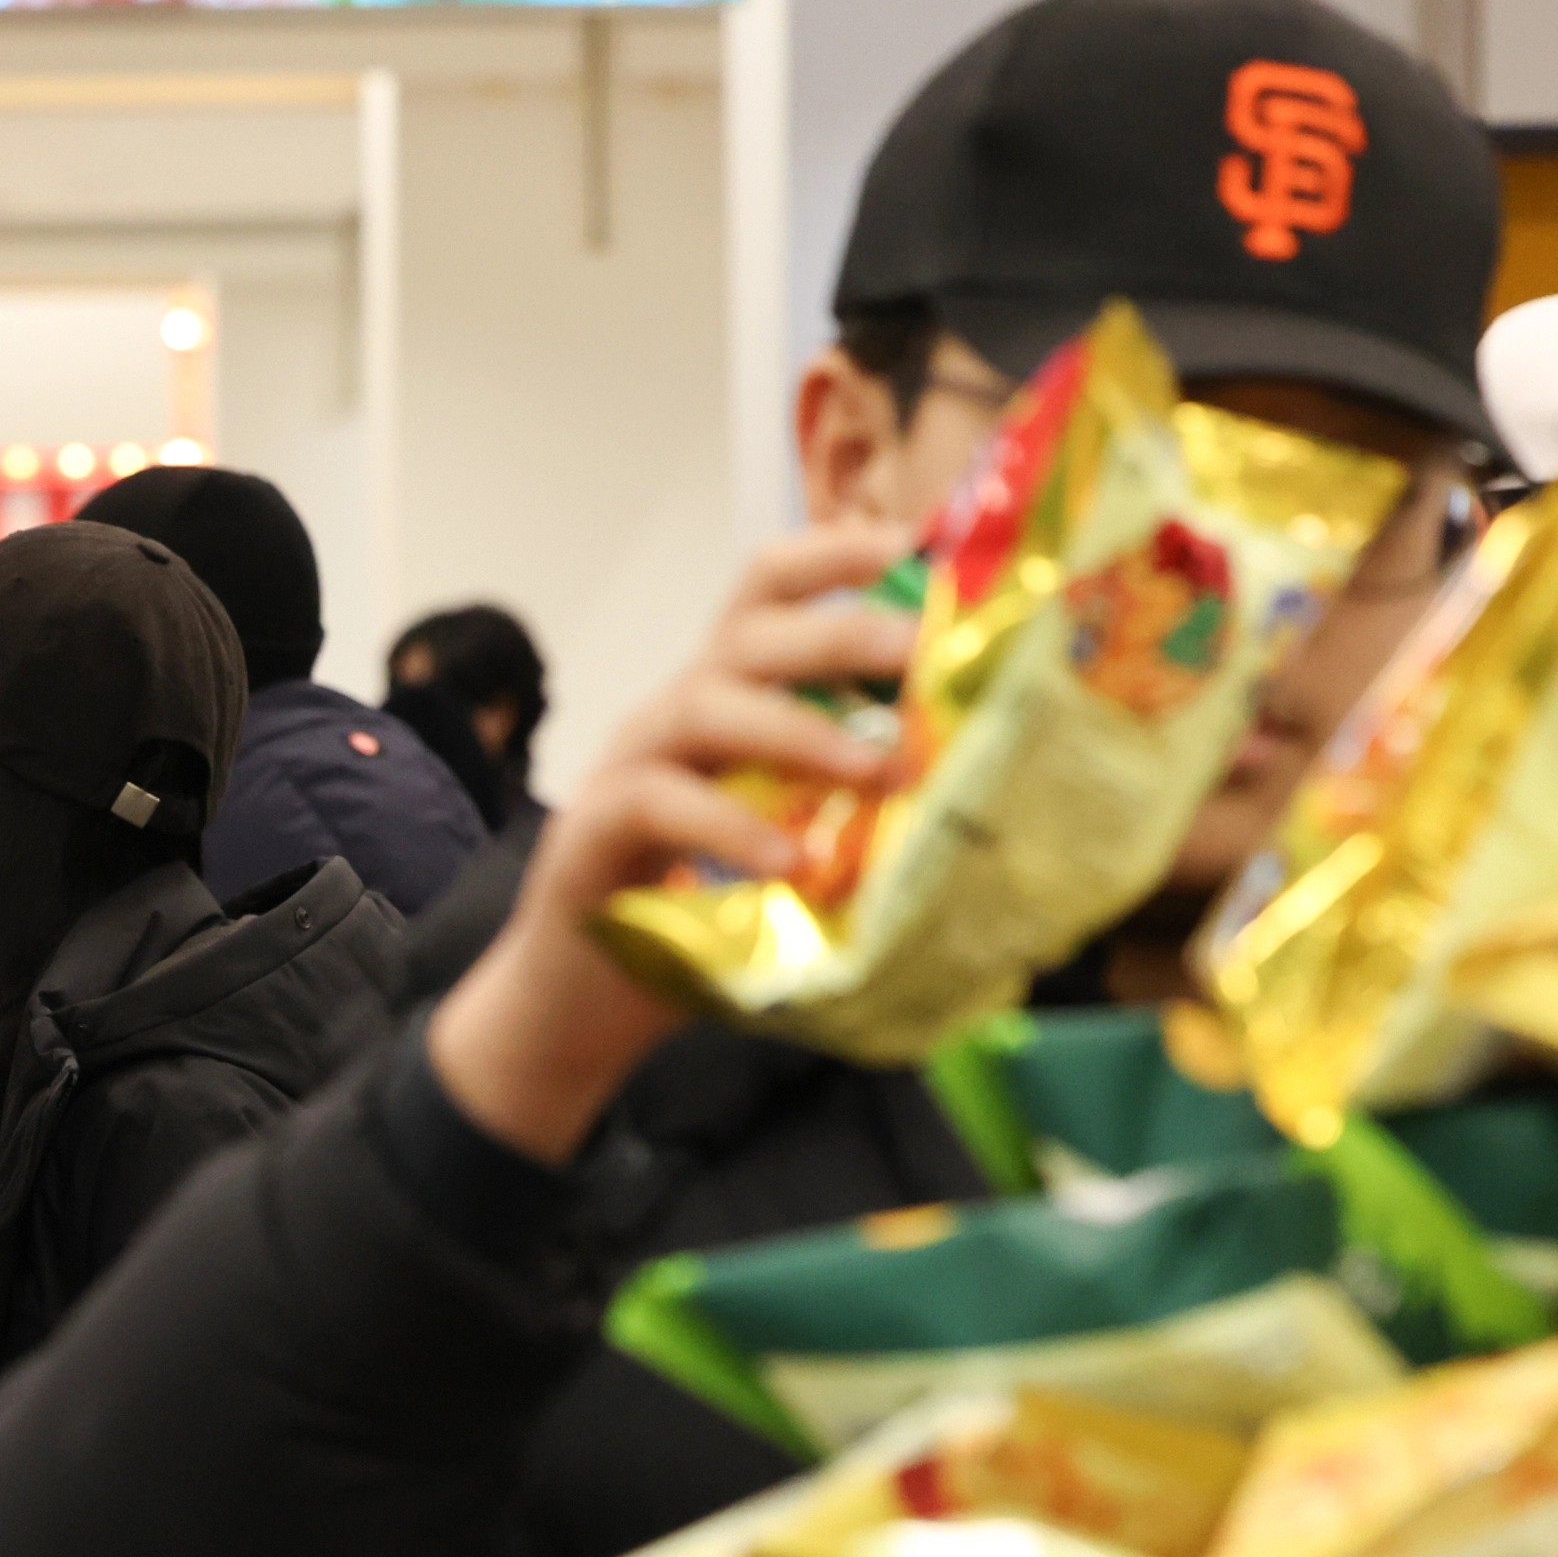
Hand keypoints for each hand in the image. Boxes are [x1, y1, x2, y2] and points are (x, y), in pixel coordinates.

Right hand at [425, 522, 912, 1165]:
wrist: (573, 1011)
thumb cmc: (691, 927)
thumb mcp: (789, 856)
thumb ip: (855, 821)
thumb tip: (984, 806)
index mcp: (723, 703)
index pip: (765, 589)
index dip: (836, 555)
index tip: (915, 545)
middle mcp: (673, 717)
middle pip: (749, 631)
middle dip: (844, 633)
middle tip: (926, 659)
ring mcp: (627, 768)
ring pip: (706, 703)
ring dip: (801, 731)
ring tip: (877, 775)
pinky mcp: (593, 834)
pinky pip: (661, 802)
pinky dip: (729, 826)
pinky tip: (788, 863)